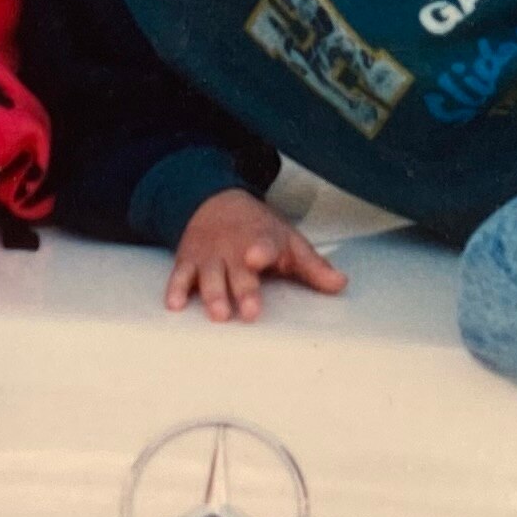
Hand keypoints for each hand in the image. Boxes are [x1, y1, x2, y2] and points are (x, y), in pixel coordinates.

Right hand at [166, 189, 346, 323]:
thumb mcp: (289, 242)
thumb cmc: (260, 230)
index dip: (261, 251)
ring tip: (218, 314)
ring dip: (213, 294)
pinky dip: (176, 289)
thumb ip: (313, 267)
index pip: (263, 244)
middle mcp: (233, 248)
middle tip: (250, 312)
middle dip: (243, 290)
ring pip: (209, 276)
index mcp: (261, 240)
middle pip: (238, 271)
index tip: (258, 258)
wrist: (215, 201)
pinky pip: (180, 275)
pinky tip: (174, 305)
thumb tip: (341, 285)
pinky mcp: (188, 260)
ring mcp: (209, 255)